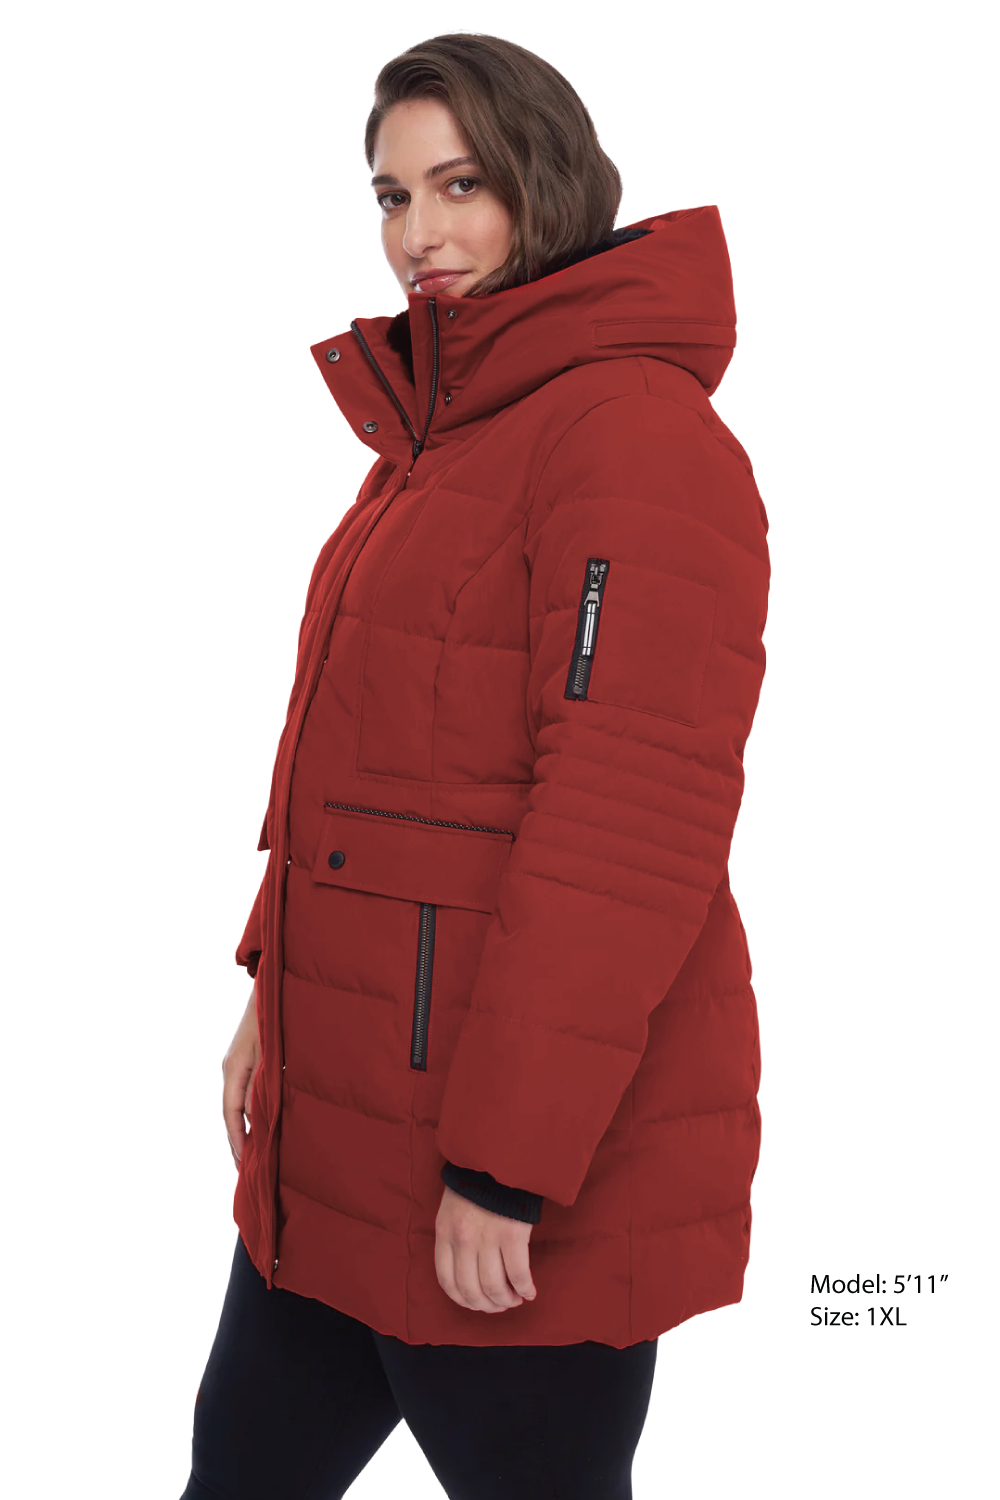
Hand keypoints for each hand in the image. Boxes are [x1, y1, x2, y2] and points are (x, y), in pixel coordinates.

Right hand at [223, 985, 260, 1167]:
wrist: (271, 987)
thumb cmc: (273, 1017)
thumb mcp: (270, 1053)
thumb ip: (261, 1084)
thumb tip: (253, 1116)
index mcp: (233, 1068)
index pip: (230, 1114)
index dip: (237, 1140)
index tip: (244, 1165)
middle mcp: (230, 1068)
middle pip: (230, 1113)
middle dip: (238, 1141)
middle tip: (247, 1170)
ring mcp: (236, 1064)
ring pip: (237, 1103)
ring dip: (244, 1128)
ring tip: (254, 1154)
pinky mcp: (246, 1059)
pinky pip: (244, 1091)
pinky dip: (249, 1111)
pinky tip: (260, 1123)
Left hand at [434, 1185, 537, 1312]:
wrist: (498, 1154)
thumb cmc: (477, 1181)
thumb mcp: (452, 1207)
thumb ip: (454, 1236)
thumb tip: (466, 1270)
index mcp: (445, 1232)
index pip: (447, 1281)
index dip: (463, 1300)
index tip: (476, 1303)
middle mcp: (463, 1240)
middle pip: (471, 1290)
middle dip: (487, 1305)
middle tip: (500, 1306)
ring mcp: (487, 1238)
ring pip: (494, 1287)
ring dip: (506, 1301)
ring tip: (515, 1299)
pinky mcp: (512, 1234)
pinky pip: (518, 1274)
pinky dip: (525, 1288)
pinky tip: (530, 1292)